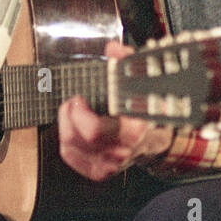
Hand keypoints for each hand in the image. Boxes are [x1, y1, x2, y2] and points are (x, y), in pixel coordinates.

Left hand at [57, 40, 173, 180]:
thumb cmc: (144, 111)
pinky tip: (74, 128)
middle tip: (75, 101)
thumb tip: (114, 50)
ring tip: (73, 111)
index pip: (94, 130)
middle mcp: (122, 150)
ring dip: (67, 124)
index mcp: (133, 129)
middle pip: (79, 136)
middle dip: (71, 114)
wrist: (153, 140)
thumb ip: (127, 62)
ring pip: (71, 145)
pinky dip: (67, 140)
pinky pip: (70, 155)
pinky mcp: (98, 171)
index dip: (79, 112)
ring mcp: (110, 164)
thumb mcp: (142, 82)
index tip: (79, 98)